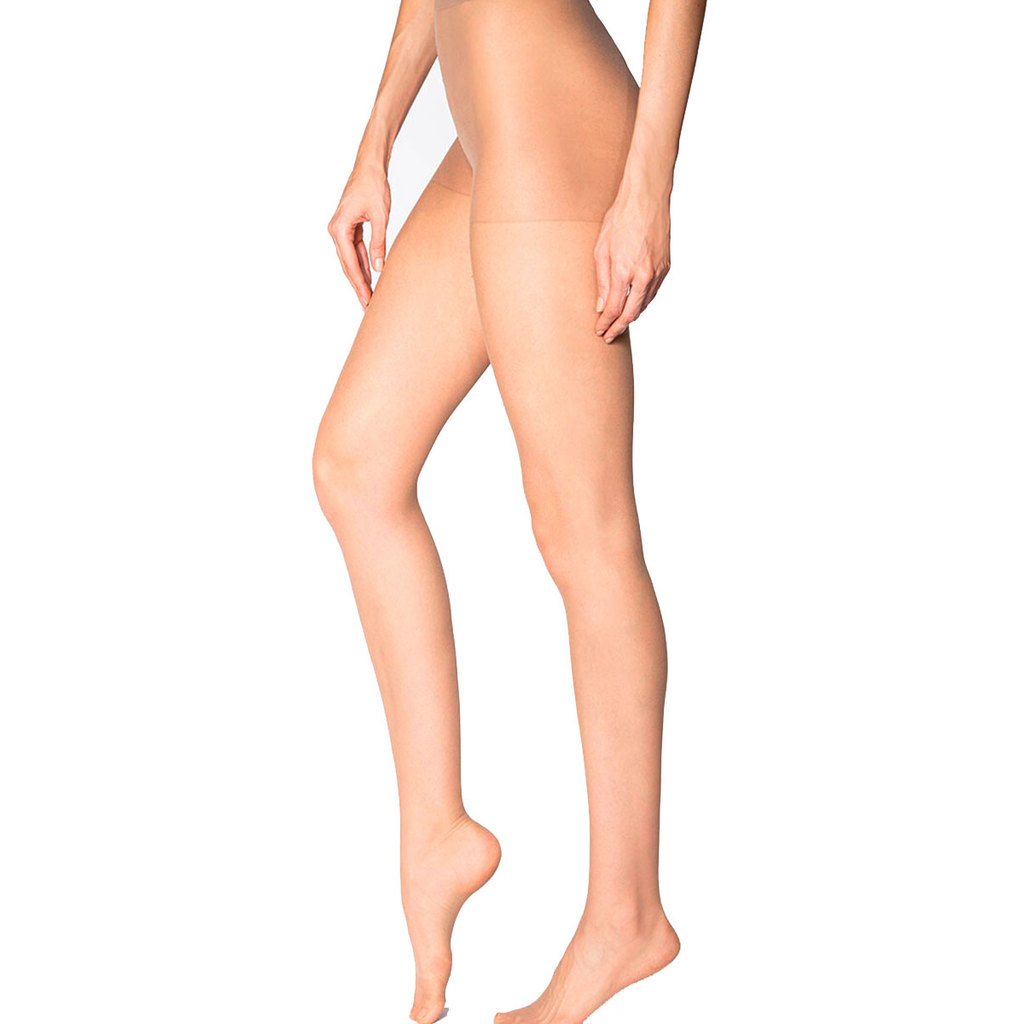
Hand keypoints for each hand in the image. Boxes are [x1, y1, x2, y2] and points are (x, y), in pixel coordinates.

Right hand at [327, 162, 391, 308]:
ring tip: (370, 297)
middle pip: (348, 266)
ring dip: (361, 277)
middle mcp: (336, 230)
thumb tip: (378, 268)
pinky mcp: (349, 227)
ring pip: (351, 260)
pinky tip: (371, 277)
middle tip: (368, 307)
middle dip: (359, 286)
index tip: (367, 301)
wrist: (370, 166)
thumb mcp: (380, 216)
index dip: (360, 285)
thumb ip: (378, 243)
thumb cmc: (374, 186)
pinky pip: (356, 251)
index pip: (350, 264)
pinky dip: (363, 264)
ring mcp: (341, 229)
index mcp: (339, 229)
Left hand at [593, 186, 671, 342]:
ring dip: (631, 316)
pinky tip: (634, 304)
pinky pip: (653, 292)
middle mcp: (644, 276)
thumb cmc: (621, 218)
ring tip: (620, 324)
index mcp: (624, 271)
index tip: (600, 331)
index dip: (606, 323)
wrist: (646, 198)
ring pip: (644, 304)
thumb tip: (601, 305)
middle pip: (631, 313)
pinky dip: (643, 302)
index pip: (614, 308)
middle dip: (618, 327)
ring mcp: (658, 272)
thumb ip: (601, 281)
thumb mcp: (601, 249)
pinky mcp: (666, 267)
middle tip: (609, 336)